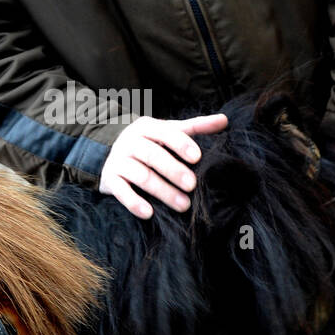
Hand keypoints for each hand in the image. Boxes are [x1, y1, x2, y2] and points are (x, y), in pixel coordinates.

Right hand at [99, 114, 228, 218]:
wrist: (110, 155)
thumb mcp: (167, 132)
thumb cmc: (148, 143)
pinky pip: (121, 191)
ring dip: (162, 191)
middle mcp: (130, 142)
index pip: (165, 132)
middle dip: (174, 170)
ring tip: (182, 205)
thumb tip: (224, 120)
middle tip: (193, 186)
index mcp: (146, 127)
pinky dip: (134, 202)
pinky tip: (149, 213)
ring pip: (140, 175)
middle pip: (152, 155)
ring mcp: (118, 161)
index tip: (197, 158)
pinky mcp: (109, 180)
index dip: (181, 144)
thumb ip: (195, 127)